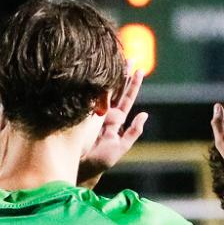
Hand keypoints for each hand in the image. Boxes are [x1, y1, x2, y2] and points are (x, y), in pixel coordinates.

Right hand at [79, 65, 148, 185]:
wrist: (78, 167)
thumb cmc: (99, 162)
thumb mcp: (119, 148)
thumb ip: (133, 133)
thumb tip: (144, 115)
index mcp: (115, 121)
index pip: (125, 99)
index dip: (132, 85)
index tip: (138, 70)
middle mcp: (104, 113)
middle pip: (115, 90)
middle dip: (121, 74)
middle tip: (128, 57)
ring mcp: (91, 111)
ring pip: (102, 89)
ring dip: (108, 75)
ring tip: (113, 58)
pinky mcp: (80, 112)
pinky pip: (88, 95)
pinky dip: (92, 84)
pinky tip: (95, 72)